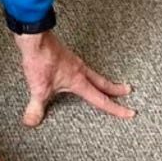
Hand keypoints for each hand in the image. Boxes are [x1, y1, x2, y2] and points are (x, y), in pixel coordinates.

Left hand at [14, 29, 135, 126]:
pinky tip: (78, 72)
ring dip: (101, 80)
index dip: (115, 108)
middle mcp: (79, 70)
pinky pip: (80, 66)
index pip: (101, 99)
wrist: (34, 38)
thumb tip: (31, 122)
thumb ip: (36, 107)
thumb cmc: (40, 60)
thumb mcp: (39, 89)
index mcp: (79, 81)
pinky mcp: (64, 54)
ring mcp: (72, 61)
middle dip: (115, 89)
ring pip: (92, 73)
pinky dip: (86, 72)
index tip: (130, 112)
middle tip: (127, 90)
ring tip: (104, 84)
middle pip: (102, 82)